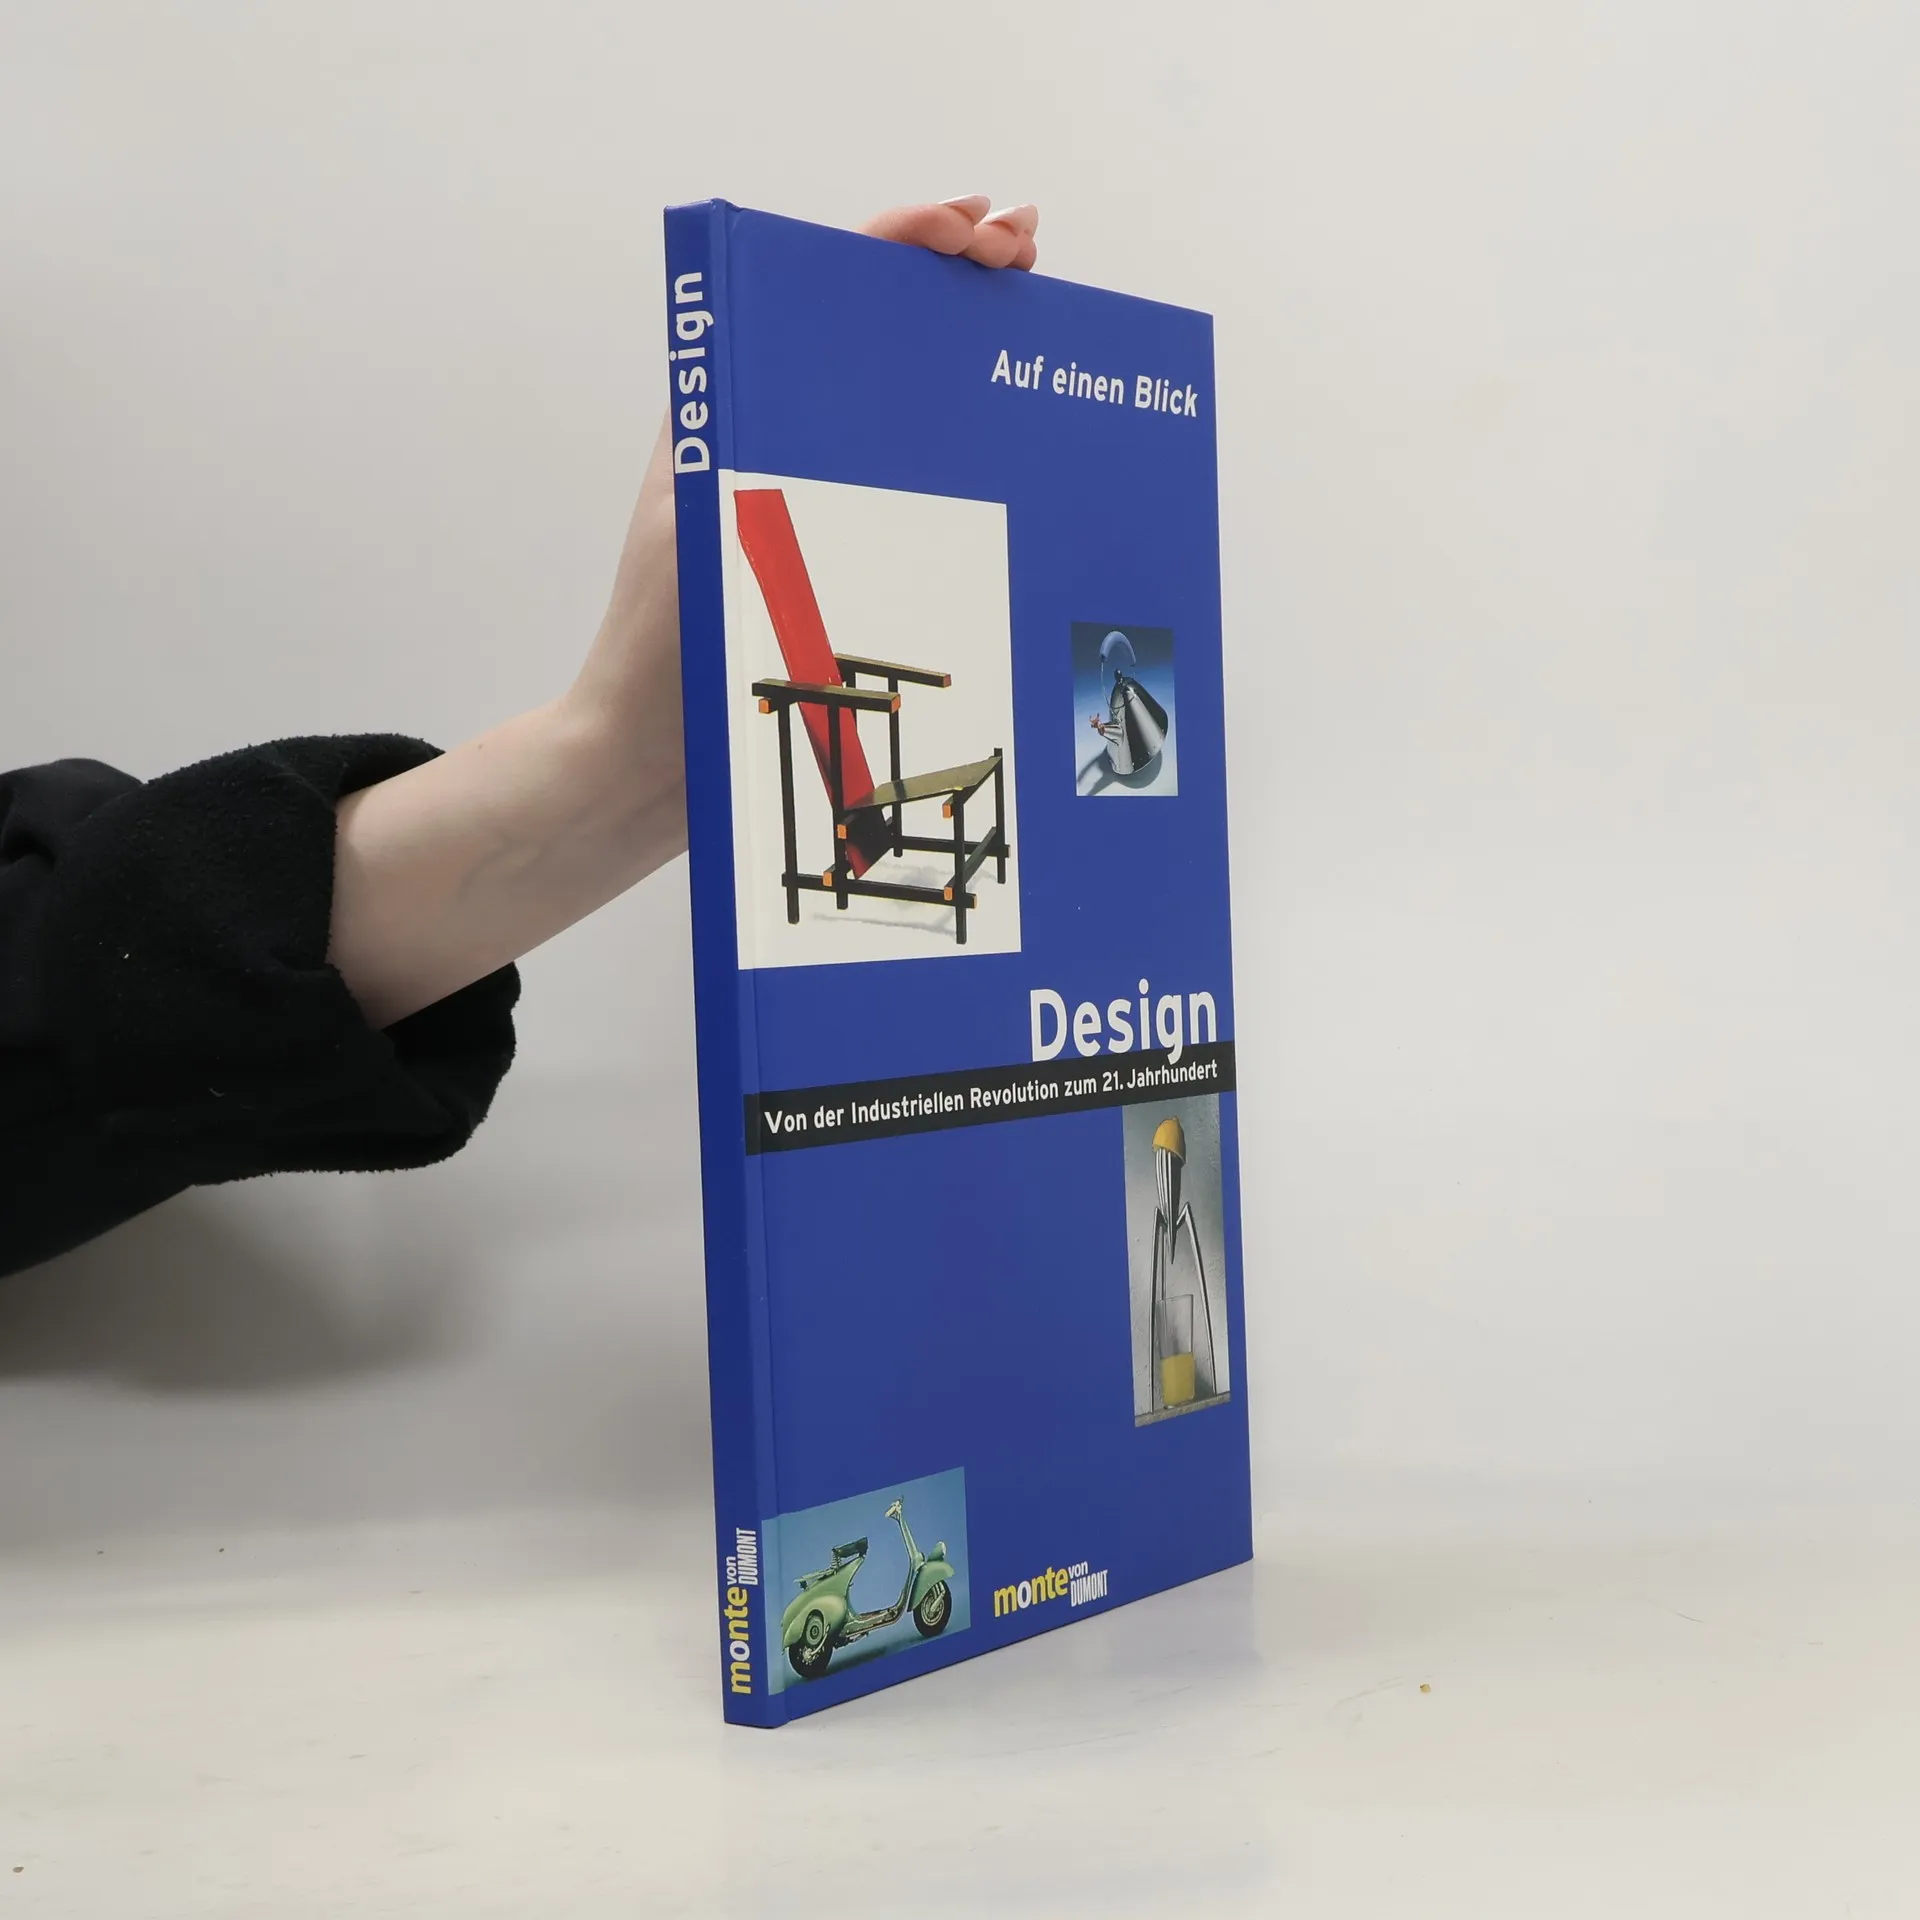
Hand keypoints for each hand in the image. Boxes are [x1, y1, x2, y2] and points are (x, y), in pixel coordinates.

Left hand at [330, 197, 1039, 1027]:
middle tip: (1025, 255)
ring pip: (904, 410)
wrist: (647, 766)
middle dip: (953, 279)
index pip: (825, 292)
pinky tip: (1021, 456)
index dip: (903, 243)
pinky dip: (968, 460)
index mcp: (738, 412)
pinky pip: (915, 495)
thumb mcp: (699, 527)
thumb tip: (821, 341)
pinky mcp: (840, 569)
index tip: (973, 230)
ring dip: (969, 360)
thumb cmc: (660, 654)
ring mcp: (815, 507)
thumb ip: (744, 444)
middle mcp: (779, 447)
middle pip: (876, 336)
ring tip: (1032, 320)